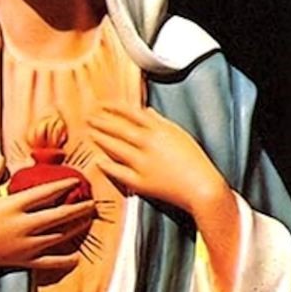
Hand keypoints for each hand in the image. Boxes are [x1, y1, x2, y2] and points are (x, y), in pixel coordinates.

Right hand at [0, 156, 94, 281]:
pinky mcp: (24, 260)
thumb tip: (2, 156)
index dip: (62, 186)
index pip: (44, 193)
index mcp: (13, 206)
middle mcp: (22, 225)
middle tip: (92, 203)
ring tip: (88, 221)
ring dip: (75, 229)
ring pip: (58, 237)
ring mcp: (25, 245)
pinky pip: (48, 262)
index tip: (75, 181)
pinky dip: (64, 261)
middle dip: (77, 209)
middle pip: (57, 216)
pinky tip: (77, 258)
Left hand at [88, 103, 228, 216]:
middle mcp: (148, 143)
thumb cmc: (195, 160)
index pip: (130, 113)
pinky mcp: (140, 181)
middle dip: (101, 121)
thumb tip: (147, 111)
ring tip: (89, 133)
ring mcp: (142, 162)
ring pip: (115, 147)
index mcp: (158, 130)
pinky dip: (106, 166)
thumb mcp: (179, 134)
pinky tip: (97, 161)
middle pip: (119, 128)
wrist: (202, 187)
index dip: (113, 108)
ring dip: (100, 139)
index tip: (102, 104)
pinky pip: (118, 171)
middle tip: (88, 117)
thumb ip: (161, 121)